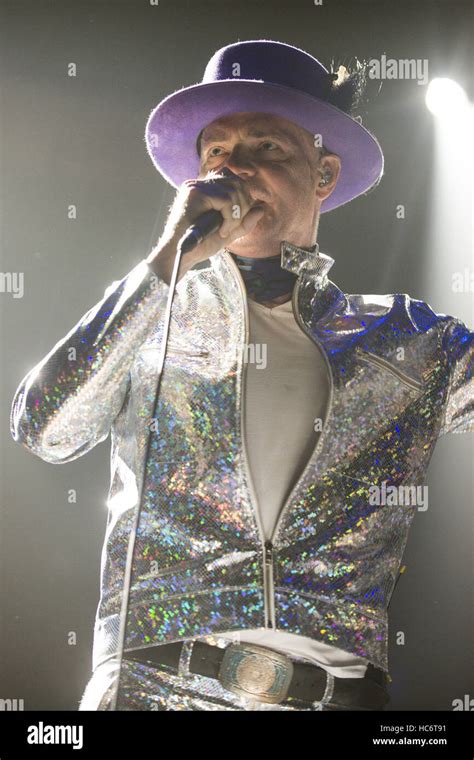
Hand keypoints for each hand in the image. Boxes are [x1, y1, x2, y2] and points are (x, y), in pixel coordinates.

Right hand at [146, 168, 264, 282]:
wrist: (180, 255)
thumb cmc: (200, 245)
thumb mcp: (228, 233)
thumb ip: (244, 222)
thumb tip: (261, 208)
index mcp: (208, 190)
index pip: (236, 184)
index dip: (244, 201)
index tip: (237, 222)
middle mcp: (201, 184)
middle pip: (237, 183)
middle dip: (244, 207)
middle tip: (233, 227)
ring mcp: (197, 186)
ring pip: (233, 190)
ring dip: (236, 215)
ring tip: (225, 231)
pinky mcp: (194, 192)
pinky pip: (226, 199)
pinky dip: (230, 217)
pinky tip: (221, 230)